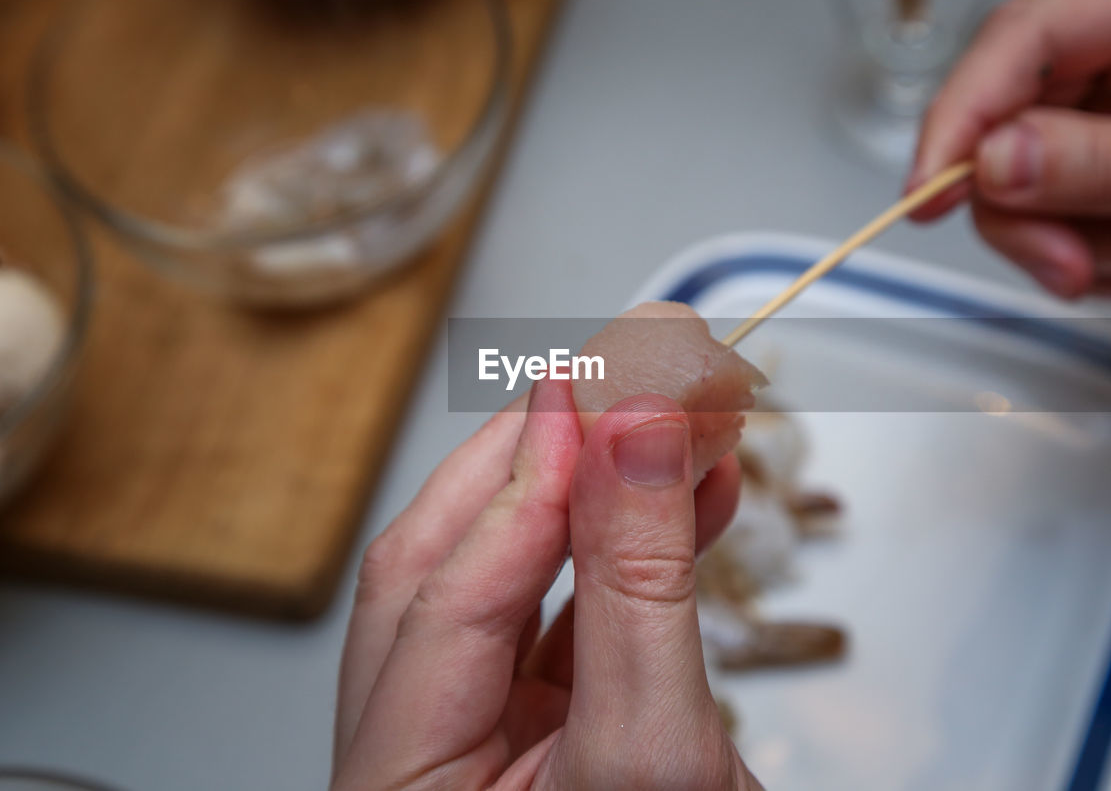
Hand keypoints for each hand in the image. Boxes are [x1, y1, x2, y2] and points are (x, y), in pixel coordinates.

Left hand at [331, 380, 761, 790]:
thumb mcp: (656, 754)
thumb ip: (639, 591)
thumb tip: (634, 436)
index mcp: (396, 785)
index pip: (443, 595)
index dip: (524, 479)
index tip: (589, 387)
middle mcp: (420, 755)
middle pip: (456, 565)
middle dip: (545, 462)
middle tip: (614, 378)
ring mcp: (486, 738)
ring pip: (520, 578)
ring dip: (599, 493)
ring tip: (676, 423)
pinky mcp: (554, 725)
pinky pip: (579, 612)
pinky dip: (635, 548)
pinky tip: (694, 494)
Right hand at [907, 0, 1110, 298]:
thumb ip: (1109, 164)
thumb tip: (995, 162)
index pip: (1026, 36)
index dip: (964, 115)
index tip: (930, 193)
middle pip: (1005, 105)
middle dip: (1024, 202)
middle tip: (1066, 266)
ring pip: (1011, 161)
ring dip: (1057, 234)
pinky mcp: (1103, 134)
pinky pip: (1040, 192)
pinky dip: (1076, 241)